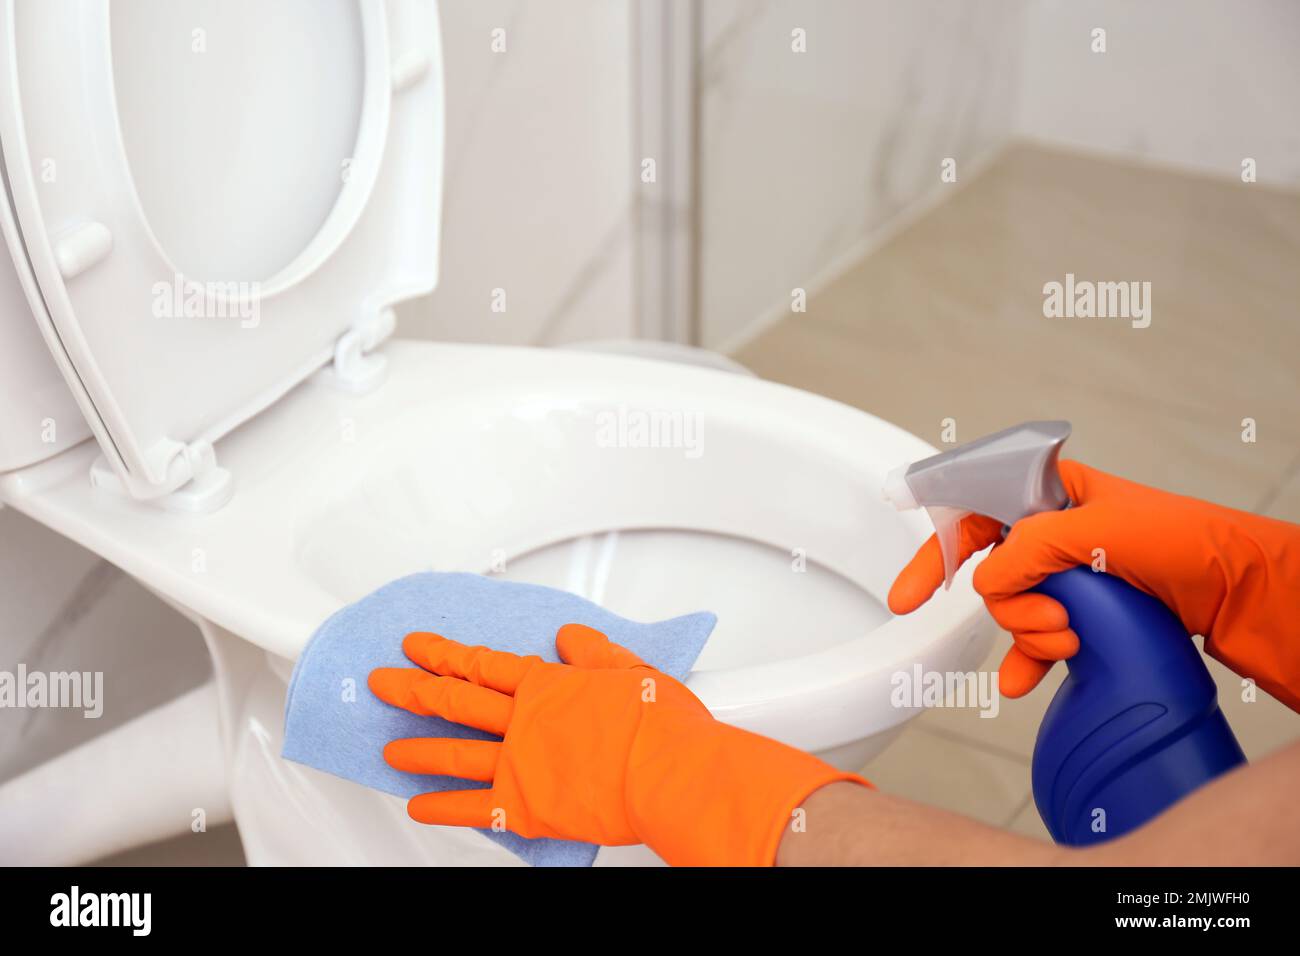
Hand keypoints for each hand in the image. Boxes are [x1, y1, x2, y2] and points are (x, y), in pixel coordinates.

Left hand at [369, 624, 864, 864]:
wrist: (669, 774)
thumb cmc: (660, 725)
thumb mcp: (631, 669)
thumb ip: (594, 651)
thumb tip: (570, 635)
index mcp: (547, 685)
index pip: (482, 664)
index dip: (444, 653)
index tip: (417, 645)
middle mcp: (524, 721)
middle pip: (455, 701)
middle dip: (412, 690)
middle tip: (382, 683)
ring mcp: (519, 765)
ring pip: (455, 753)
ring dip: (418, 750)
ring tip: (389, 751)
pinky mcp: (525, 807)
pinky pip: (472, 809)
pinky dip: (442, 808)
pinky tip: (418, 807)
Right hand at [888, 460, 1299, 708]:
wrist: (1239, 591)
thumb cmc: (1183, 540)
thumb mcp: (1094, 531)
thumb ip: (1028, 550)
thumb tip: (986, 582)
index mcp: (1049, 494)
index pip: (972, 512)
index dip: (936, 552)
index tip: (908, 595)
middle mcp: (1052, 532)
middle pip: (990, 573)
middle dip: (1007, 605)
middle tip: (1047, 622)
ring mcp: (1068, 576)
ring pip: (1013, 611)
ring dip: (1028, 635)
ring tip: (1066, 643)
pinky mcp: (1085, 613)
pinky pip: (1036, 639)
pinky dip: (1028, 661)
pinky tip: (1023, 683)